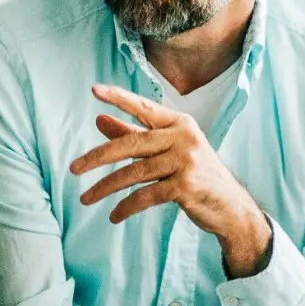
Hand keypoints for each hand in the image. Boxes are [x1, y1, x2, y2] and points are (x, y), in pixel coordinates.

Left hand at [70, 84, 271, 274]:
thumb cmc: (195, 175)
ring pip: (134, 173)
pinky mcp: (186, 186)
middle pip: (132, 143)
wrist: (231, 208)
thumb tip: (100, 120)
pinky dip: (126, 207)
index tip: (94, 90)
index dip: (119, 98)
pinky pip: (145, 196)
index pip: (144, 107)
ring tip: (86, 198)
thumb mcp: (167, 151)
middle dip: (98, 157)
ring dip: (106, 188)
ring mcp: (186, 161)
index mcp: (179, 123)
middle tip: (74, 168)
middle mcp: (183, 137)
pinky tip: (114, 215)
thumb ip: (134, 135)